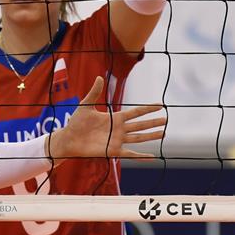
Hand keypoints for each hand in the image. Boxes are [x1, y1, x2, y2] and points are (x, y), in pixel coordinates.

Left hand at [47, 78, 166, 161]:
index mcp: (115, 118)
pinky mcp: (112, 151)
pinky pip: (130, 154)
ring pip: (139, 138)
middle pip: (140, 125)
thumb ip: (94, 92)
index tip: (160, 105)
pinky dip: (140, 156)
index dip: (148, 109)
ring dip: (151, 136)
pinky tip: (152, 157)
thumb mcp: (86, 105)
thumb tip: (99, 77)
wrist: (68, 139)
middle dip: (153, 122)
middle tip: (166, 119)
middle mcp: (119, 129)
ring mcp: (117, 140)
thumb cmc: (76, 123)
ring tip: (163, 133)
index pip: (135, 112)